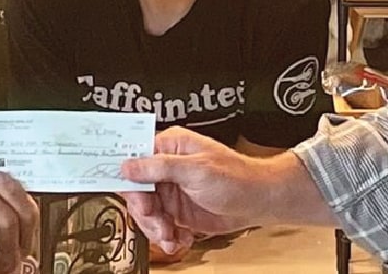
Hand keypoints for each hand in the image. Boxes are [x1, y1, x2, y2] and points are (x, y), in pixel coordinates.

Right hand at [117, 127, 293, 254]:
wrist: (259, 201)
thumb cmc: (236, 177)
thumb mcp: (196, 170)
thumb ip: (160, 167)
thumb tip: (129, 166)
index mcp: (169, 147)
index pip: (135, 160)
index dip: (128, 179)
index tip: (129, 196)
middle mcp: (167, 168)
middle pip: (137, 192)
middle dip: (146, 212)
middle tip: (158, 221)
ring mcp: (172, 191)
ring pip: (147, 213)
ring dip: (156, 229)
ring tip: (170, 236)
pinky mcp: (178, 211)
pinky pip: (161, 226)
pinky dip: (167, 237)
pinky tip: (180, 239)